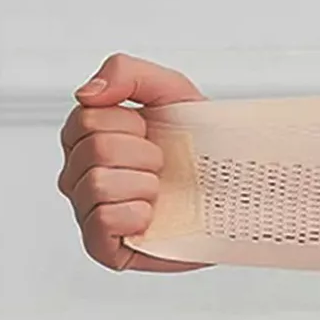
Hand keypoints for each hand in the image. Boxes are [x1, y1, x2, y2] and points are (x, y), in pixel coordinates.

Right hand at [58, 53, 208, 272]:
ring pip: (96, 184)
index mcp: (87, 137)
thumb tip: (86, 93)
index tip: (153, 132)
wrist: (239, 191)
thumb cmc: (202, 146)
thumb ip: (125, 72)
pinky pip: (102, 222)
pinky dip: (137, 214)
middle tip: (164, 164)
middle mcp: (80, 174)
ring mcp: (90, 211)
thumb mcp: (171, 92)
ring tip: (161, 190)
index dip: (131, 122)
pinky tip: (154, 214)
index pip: (86, 117)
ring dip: (145, 182)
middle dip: (144, 152)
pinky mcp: (106, 247)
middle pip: (93, 149)